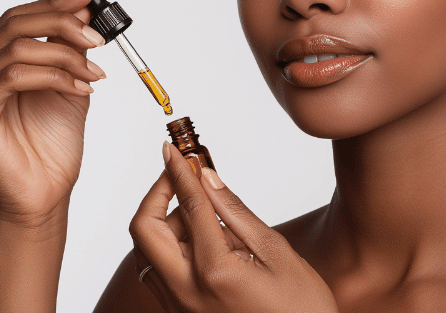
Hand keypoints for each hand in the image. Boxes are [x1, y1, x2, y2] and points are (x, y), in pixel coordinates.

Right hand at [0, 0, 106, 227]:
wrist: (45, 196)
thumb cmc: (53, 145)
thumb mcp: (71, 83)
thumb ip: (71, 48)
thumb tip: (85, 7)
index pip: (19, 18)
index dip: (56, 1)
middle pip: (14, 24)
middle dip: (63, 21)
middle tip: (100, 36)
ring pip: (17, 48)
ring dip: (66, 54)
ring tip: (95, 71)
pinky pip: (12, 76)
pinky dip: (54, 75)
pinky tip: (82, 86)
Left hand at [130, 143, 338, 312]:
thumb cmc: (301, 307)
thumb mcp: (276, 252)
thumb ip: (236, 212)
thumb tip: (209, 177)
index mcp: (214, 270)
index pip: (188, 205)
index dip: (179, 170)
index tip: (173, 148)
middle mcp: (186, 291)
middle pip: (144, 231)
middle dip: (156, 195)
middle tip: (180, 175)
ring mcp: (179, 307)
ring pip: (147, 253)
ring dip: (164, 223)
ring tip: (204, 213)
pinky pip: (160, 273)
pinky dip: (171, 248)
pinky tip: (204, 241)